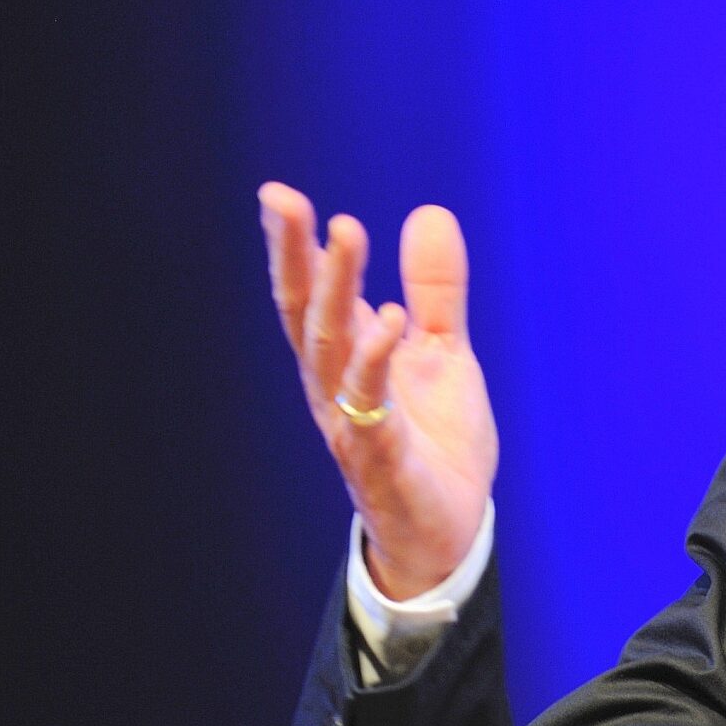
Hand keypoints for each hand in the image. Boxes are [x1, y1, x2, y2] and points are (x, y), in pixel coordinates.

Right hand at [259, 183, 498, 599]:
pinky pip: (370, 406)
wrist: (448, 530)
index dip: (295, 247)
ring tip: (345, 234)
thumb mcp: (443, 352)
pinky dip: (374, 362)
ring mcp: (353, 422)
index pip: (311, 295)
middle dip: (294, 255)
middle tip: (283, 199)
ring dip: (335, 291)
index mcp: (346, 359)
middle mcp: (336, 387)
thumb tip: (429, 212)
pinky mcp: (382, 458)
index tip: (278, 195)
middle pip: (304, 313)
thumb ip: (434, 290)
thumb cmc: (434, 441)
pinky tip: (387, 321)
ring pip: (329, 350)